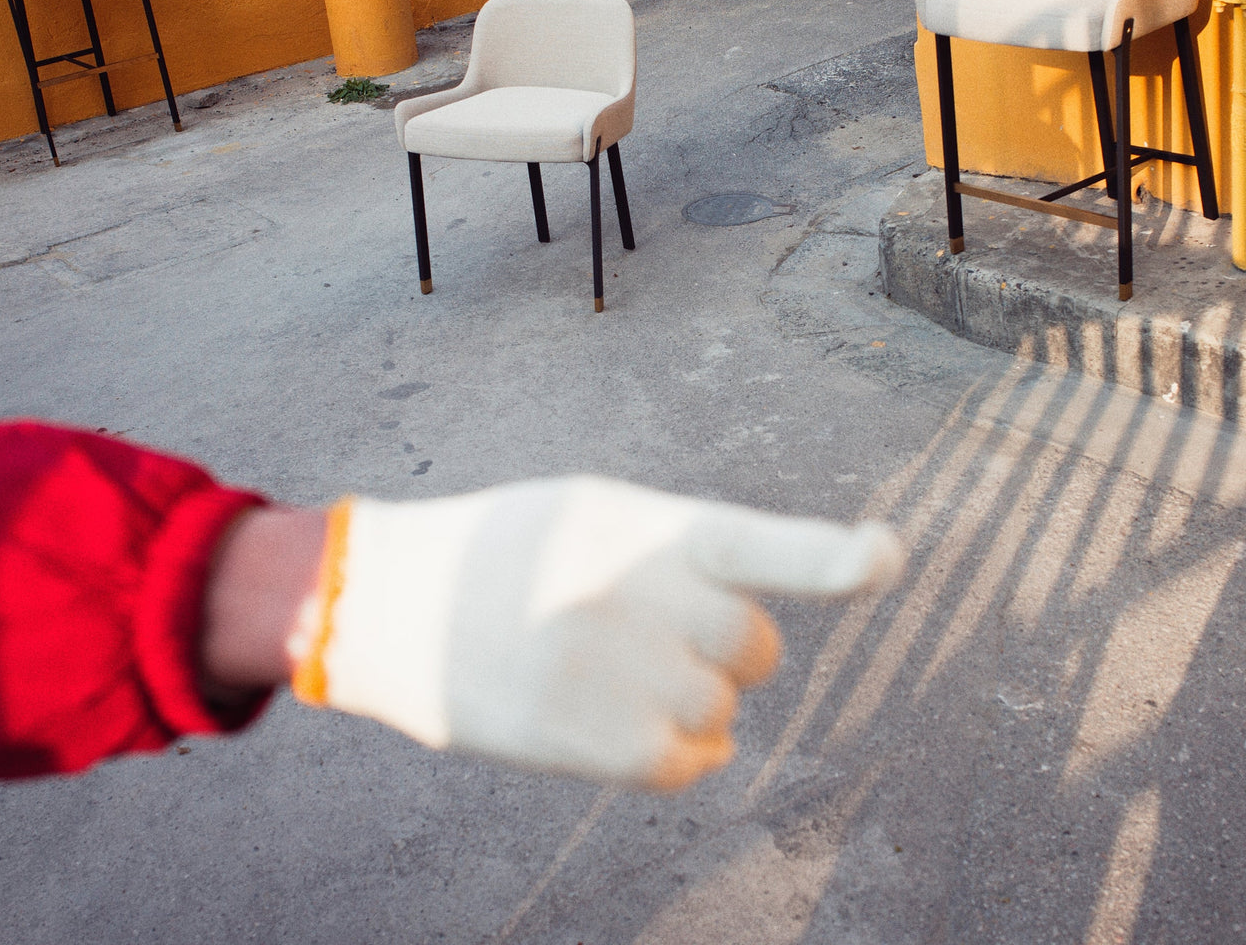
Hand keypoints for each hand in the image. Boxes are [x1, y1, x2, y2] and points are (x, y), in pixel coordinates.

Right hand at [287, 476, 901, 789]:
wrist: (390, 601)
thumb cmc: (502, 550)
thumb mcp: (589, 512)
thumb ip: (673, 553)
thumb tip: (743, 628)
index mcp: (646, 528)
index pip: (764, 543)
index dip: (833, 557)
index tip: (886, 555)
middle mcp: (642, 597)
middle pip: (755, 645)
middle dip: (731, 648)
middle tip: (669, 636)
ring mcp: (620, 674)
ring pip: (721, 711)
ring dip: (692, 701)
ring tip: (618, 674)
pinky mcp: (592, 741)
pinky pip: (688, 762)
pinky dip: (676, 751)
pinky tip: (625, 723)